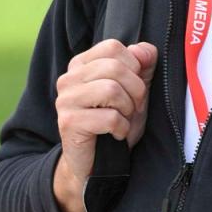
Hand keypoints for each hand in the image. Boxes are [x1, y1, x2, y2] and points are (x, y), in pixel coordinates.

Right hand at [54, 39, 157, 211]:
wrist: (97, 164)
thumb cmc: (115, 124)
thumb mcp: (134, 92)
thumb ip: (142, 67)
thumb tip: (147, 50)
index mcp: (81, 65)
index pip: (113, 47)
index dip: (134, 67)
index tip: (135, 88)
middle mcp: (68, 78)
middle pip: (114, 67)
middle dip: (135, 90)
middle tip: (134, 108)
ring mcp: (65, 100)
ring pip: (111, 90)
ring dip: (127, 110)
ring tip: (123, 120)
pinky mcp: (68, 122)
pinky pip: (109, 117)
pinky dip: (121, 128)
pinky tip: (116, 134)